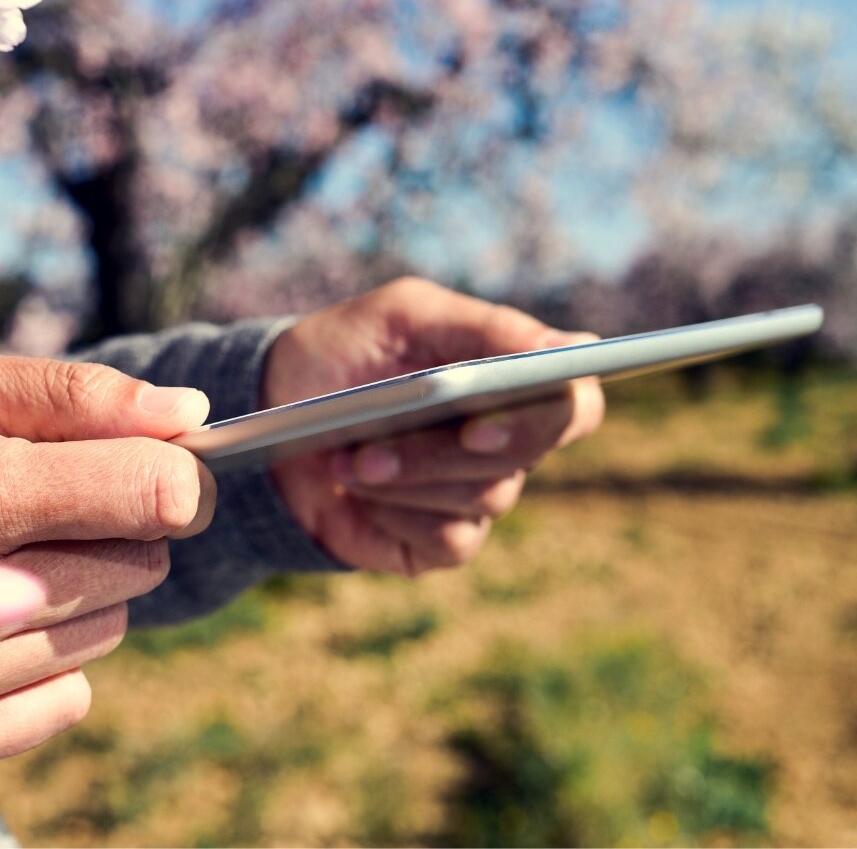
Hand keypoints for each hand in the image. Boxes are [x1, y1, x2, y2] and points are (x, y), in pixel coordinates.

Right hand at [0, 349, 215, 773]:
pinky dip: (48, 661)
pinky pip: (68, 700)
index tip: (152, 460)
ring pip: (108, 631)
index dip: (177, 471)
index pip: (155, 492)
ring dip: (82, 590)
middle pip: (141, 565)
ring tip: (1, 556)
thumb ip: (78, 395)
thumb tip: (190, 414)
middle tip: (43, 505)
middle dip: (117, 526)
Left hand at [265, 278, 603, 575]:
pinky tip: (354, 489)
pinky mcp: (444, 541)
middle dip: (451, 447)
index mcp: (516, 378)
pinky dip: (397, 512)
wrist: (278, 410)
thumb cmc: (351, 350)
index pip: (578, 402)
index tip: (486, 417)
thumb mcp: (405, 315)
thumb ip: (485, 326)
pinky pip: (451, 540)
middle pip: (529, 452)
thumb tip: (564, 349)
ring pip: (485, 495)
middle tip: (385, 444)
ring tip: (347, 459)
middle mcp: (512, 441)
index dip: (555, 410)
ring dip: (410, 474)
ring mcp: (481, 492)